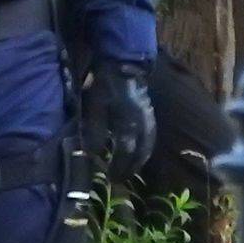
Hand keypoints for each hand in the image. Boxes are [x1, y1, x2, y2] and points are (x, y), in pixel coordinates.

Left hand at [84, 60, 156, 179]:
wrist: (123, 63)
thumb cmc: (104, 84)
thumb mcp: (93, 105)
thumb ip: (93, 130)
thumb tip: (92, 153)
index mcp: (128, 121)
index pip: (125, 151)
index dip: (118, 166)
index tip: (110, 178)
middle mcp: (142, 123)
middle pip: (140, 152)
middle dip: (130, 168)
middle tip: (120, 179)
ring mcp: (149, 118)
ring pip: (148, 145)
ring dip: (139, 160)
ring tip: (130, 170)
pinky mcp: (150, 114)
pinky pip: (151, 137)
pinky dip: (145, 148)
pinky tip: (139, 152)